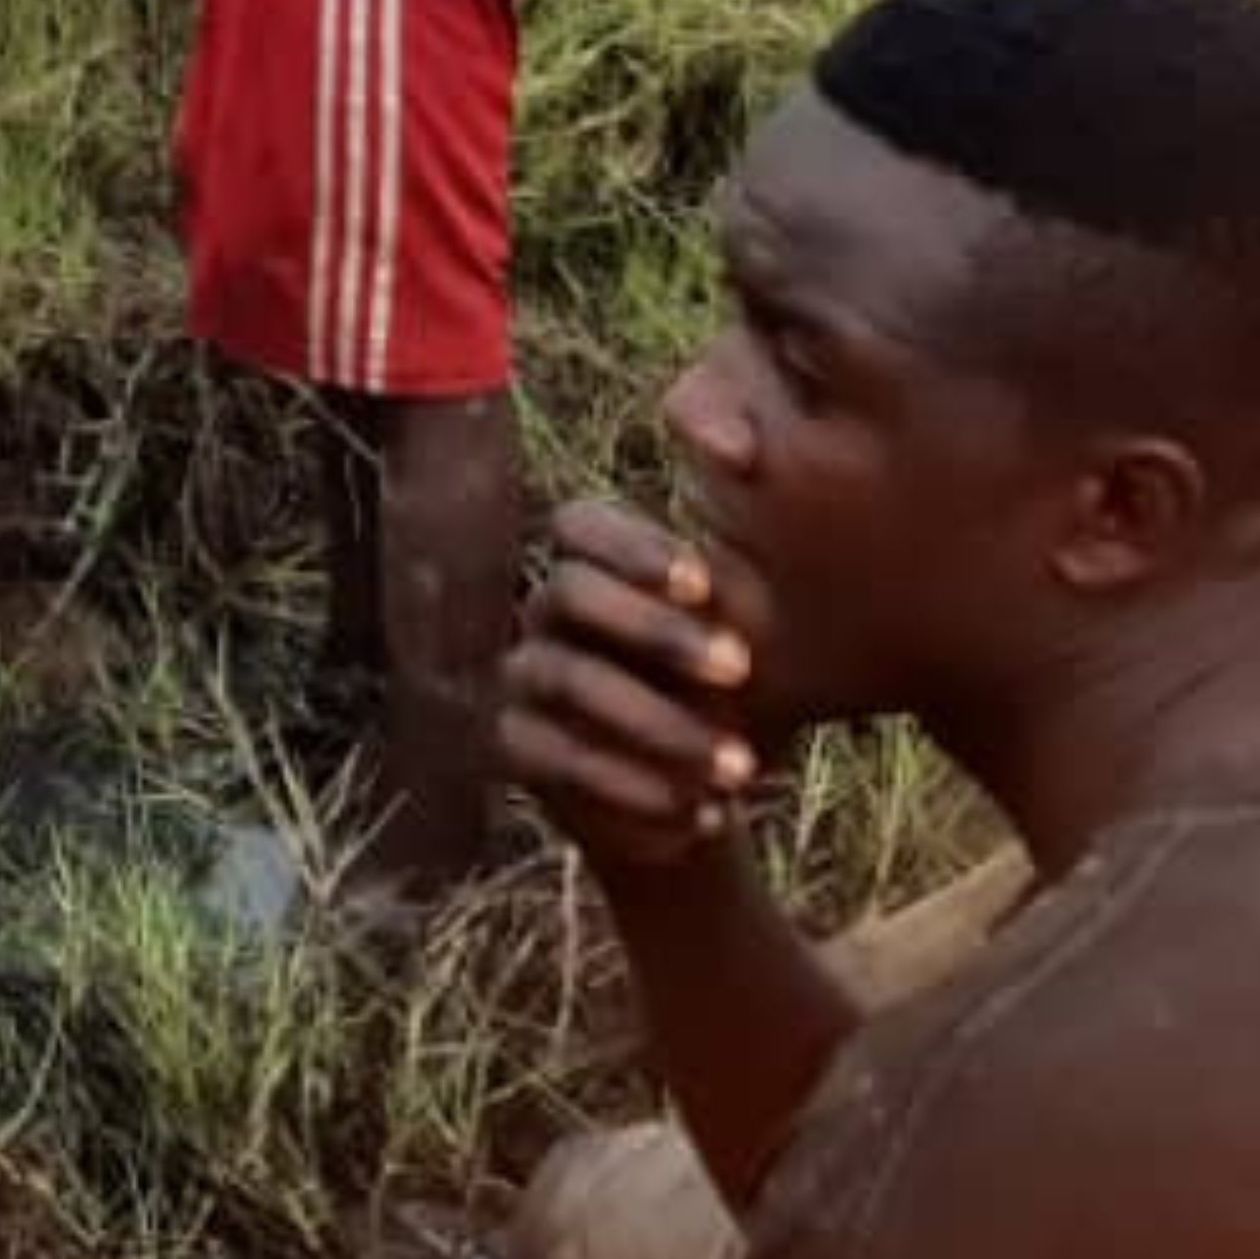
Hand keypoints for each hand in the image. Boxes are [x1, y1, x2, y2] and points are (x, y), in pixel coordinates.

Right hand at [500, 499, 768, 870]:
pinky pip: (560, 757)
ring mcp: (522, 676)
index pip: (580, 525)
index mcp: (595, 566)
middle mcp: (544, 611)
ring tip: (741, 765)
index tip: (704, 585)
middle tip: (741, 669)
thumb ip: (741, 564)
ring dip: (661, 722)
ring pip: (571, 678)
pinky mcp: (514, 745)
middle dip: (656, 629)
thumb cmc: (732, 695)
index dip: (633, 547)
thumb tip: (741, 448)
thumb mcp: (746, 636)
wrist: (699, 798)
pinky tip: (706, 810)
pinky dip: (636, 784)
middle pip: (570, 591)